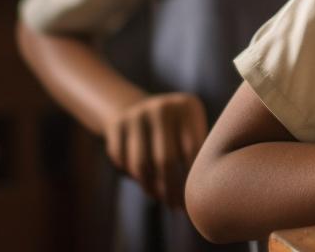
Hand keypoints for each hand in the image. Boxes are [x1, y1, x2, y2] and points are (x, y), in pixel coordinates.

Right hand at [103, 92, 208, 208]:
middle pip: (166, 160)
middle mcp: (163, 108)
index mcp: (187, 108)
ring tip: (163, 198)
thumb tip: (197, 197)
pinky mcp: (117, 124)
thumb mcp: (190, 132)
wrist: (137, 109)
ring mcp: (138, 114)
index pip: (193, 150)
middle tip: (177, 207)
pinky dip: (132, 177)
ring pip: (141, 164)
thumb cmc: (175, 131)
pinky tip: (145, 183)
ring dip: (151, 188)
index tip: (196, 199)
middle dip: (171, 189)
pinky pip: (122, 161)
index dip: (193, 178)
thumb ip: (197, 156)